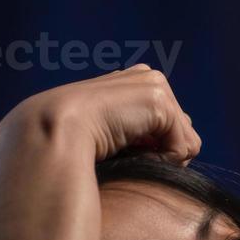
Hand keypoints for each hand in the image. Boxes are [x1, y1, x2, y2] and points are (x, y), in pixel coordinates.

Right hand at [0, 64, 201, 165]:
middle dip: (161, 153)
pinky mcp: (160, 103)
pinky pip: (184, 148)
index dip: (151, 149)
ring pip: (186, 143)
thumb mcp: (112, 133)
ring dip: (160, 159)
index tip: (122, 152)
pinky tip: (134, 154)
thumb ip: (139, 136)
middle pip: (183, 133)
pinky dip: (162, 161)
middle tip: (127, 154)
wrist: (53, 131)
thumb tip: (178, 154)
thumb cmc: (74, 141)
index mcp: (135, 83)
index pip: (169, 126)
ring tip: (128, 154)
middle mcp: (149, 79)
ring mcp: (156, 87)